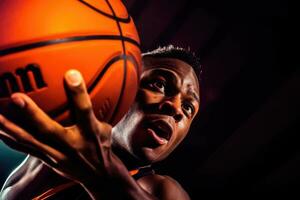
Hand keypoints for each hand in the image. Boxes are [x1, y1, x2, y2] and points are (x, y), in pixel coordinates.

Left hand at [0, 70, 127, 185]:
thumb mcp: (106, 127)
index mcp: (90, 132)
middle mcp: (72, 144)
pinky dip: (10, 140)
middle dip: (32, 113)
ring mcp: (57, 155)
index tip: (70, 74)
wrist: (99, 175)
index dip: (78, 93)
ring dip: (11, 128)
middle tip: (16, 97)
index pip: (85, 110)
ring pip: (30, 142)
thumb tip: (83, 85)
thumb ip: (95, 109)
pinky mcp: (48, 161)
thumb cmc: (101, 146)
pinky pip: (25, 150)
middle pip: (49, 129)